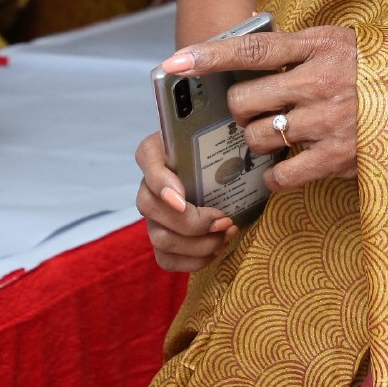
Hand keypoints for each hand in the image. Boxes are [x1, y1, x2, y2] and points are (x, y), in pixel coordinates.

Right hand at [135, 129, 237, 271]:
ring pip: (161, 239)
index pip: (146, 157)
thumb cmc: (219, 147)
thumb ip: (219, 127)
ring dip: (198, 244)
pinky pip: (166, 260)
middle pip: (150, 209)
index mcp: (158, 149)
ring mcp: (153, 215)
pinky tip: (218, 248)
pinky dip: (194, 261)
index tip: (181, 200)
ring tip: (227, 232)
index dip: (160, 182)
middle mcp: (149, 184)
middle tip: (225, 219)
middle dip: (191, 222)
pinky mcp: (162, 239)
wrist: (222, 172)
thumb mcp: (219, 131)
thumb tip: (240, 125)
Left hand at [160, 24, 355, 192]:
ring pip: (258, 137)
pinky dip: (276, 174)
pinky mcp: (336, 157)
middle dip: (243, 108)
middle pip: (245, 99)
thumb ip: (295, 47)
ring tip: (284, 133)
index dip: (208, 55)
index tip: (173, 63)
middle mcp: (321, 81)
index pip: (252, 49)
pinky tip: (289, 164)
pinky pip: (280, 173)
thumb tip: (244, 42)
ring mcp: (328, 120)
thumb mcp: (339, 43)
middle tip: (260, 109)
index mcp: (320, 45)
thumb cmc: (374, 70)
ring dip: (260, 140)